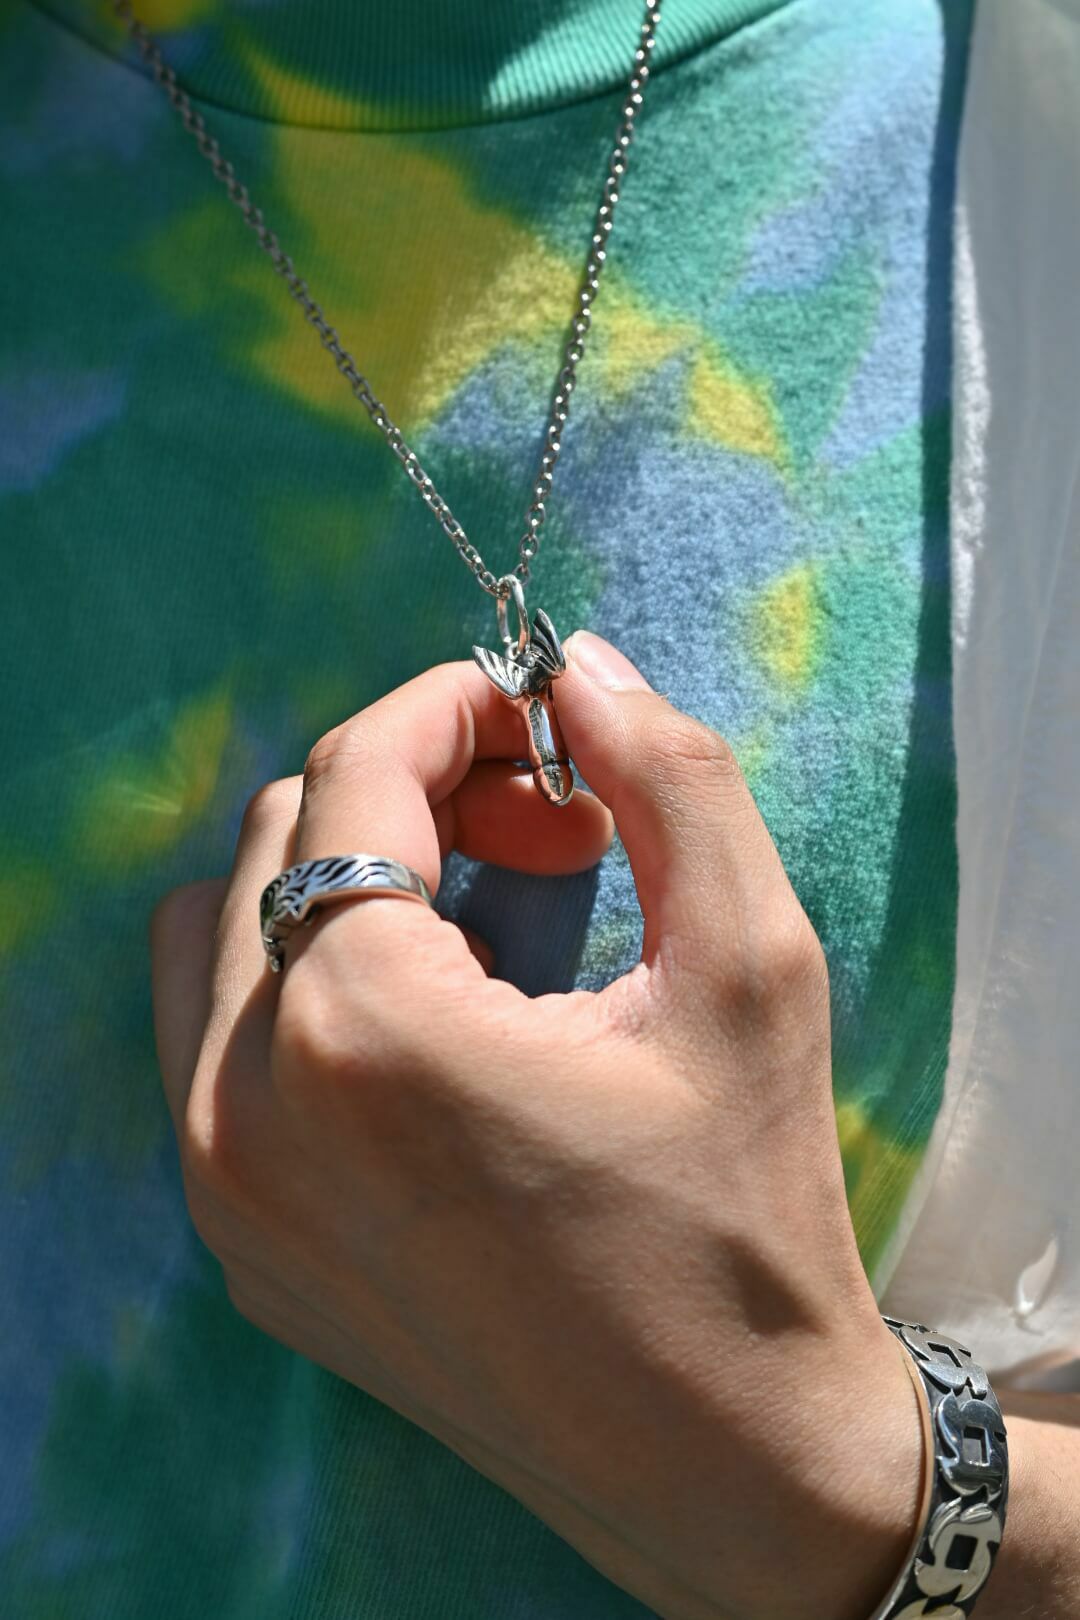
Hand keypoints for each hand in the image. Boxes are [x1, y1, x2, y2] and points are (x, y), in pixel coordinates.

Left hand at [151, 629, 922, 1619]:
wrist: (721, 1460)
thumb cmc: (747, 1216)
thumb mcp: (751, 968)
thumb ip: (669, 779)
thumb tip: (582, 665)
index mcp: (365, 1027)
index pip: (357, 772)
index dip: (453, 706)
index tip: (537, 718)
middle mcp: (251, 1106)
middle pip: (280, 837)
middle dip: (411, 790)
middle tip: (545, 828)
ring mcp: (226, 1190)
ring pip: (217, 939)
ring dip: (337, 880)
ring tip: (474, 919)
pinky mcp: (239, 1250)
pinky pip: (213, 1053)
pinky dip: (301, 987)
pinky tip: (427, 1024)